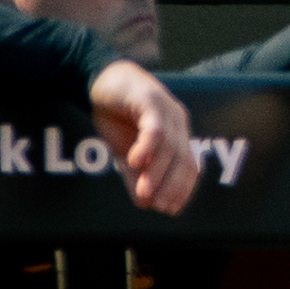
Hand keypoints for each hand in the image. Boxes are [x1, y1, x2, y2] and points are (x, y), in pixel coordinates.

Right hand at [89, 59, 197, 215]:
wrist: (100, 79)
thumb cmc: (118, 116)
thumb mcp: (127, 152)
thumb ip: (136, 175)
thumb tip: (144, 203)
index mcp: (177, 134)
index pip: (189, 165)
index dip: (182, 189)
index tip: (172, 210)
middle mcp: (177, 121)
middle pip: (182, 158)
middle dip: (172, 185)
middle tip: (160, 206)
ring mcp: (165, 108)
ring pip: (168, 145)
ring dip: (156, 172)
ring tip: (144, 193)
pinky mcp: (148, 98)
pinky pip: (154, 125)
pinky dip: (147, 145)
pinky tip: (135, 161)